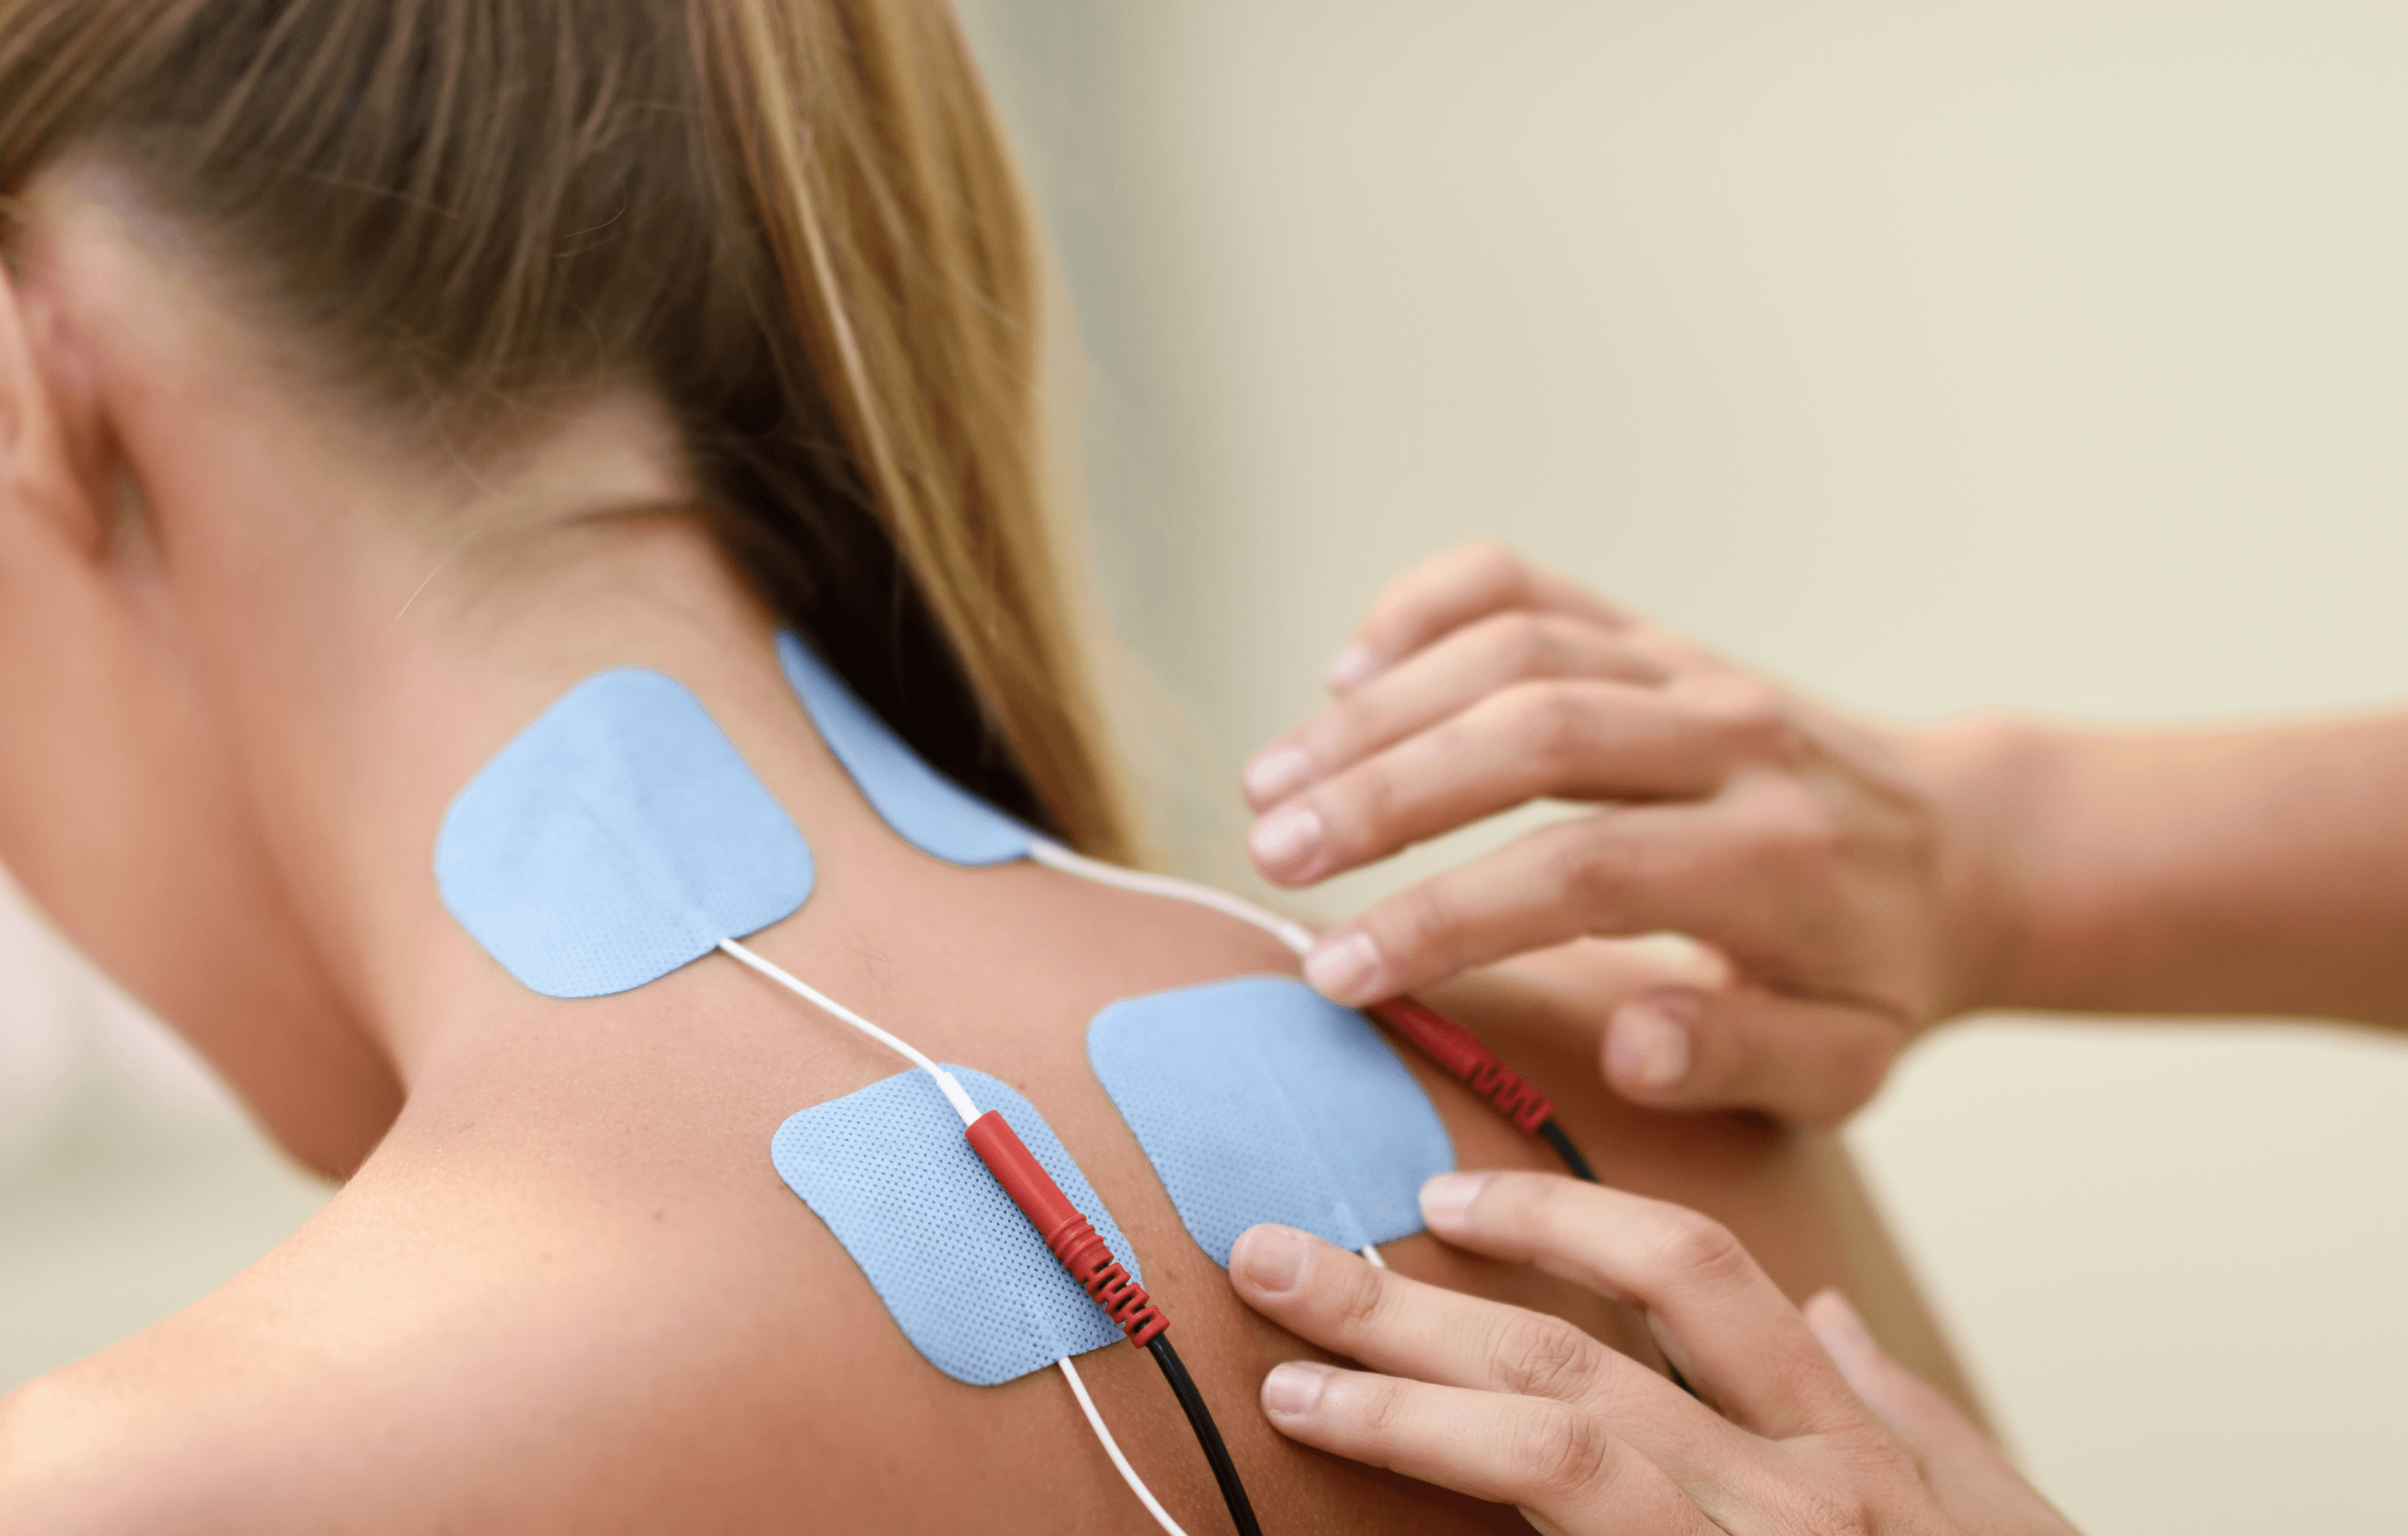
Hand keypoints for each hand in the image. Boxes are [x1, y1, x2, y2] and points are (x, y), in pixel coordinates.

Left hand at [1230, 1172, 2077, 1535]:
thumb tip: (1825, 1315)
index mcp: (1847, 1449)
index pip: (1689, 1275)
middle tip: (1275, 1259)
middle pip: (1567, 1355)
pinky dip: (1450, 1519)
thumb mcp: (1999, 1526)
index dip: (1556, 1216)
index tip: (1441, 1197)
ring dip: (1400, 1407)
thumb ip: (1907, 1417)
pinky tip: (1359, 1497)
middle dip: (1406, 1302)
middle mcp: (1793, 1499)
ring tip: (1289, 1382)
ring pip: (1548, 1448)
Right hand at [1243, 543, 2013, 1122]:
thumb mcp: (1844, 1061)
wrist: (1954, 848)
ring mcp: (1686, 668)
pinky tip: (1345, 669)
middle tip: (1269, 855)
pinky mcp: (1649, 632)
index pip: (1584, 871)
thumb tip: (1629, 1039)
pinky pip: (1524, 585)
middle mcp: (1731, 738)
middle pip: (1532, 732)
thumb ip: (1741, 1061)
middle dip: (1384, 794)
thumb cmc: (1870, 977)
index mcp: (1775, 859)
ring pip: (1514, 650)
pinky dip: (1424, 608)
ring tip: (1272, 784)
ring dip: (1378, 712)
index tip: (1337, 973)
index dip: (1447, 916)